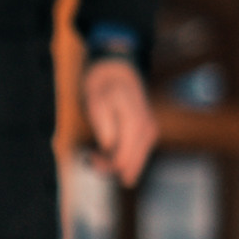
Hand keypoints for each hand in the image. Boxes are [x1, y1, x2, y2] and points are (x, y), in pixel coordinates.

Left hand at [81, 57, 156, 188]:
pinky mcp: (148, 135)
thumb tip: (108, 146)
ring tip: (96, 152)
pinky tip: (107, 149)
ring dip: (113, 164)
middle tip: (90, 156)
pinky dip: (120, 158)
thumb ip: (102, 122)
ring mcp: (150, 133)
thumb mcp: (95, 100)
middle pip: (128, 169)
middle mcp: (147, 130)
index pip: (122, 162)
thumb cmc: (103, 86)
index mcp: (135, 123)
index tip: (88, 155)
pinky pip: (135, 158)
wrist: (118, 70)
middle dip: (108, 168)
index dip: (103, 165)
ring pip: (133, 166)